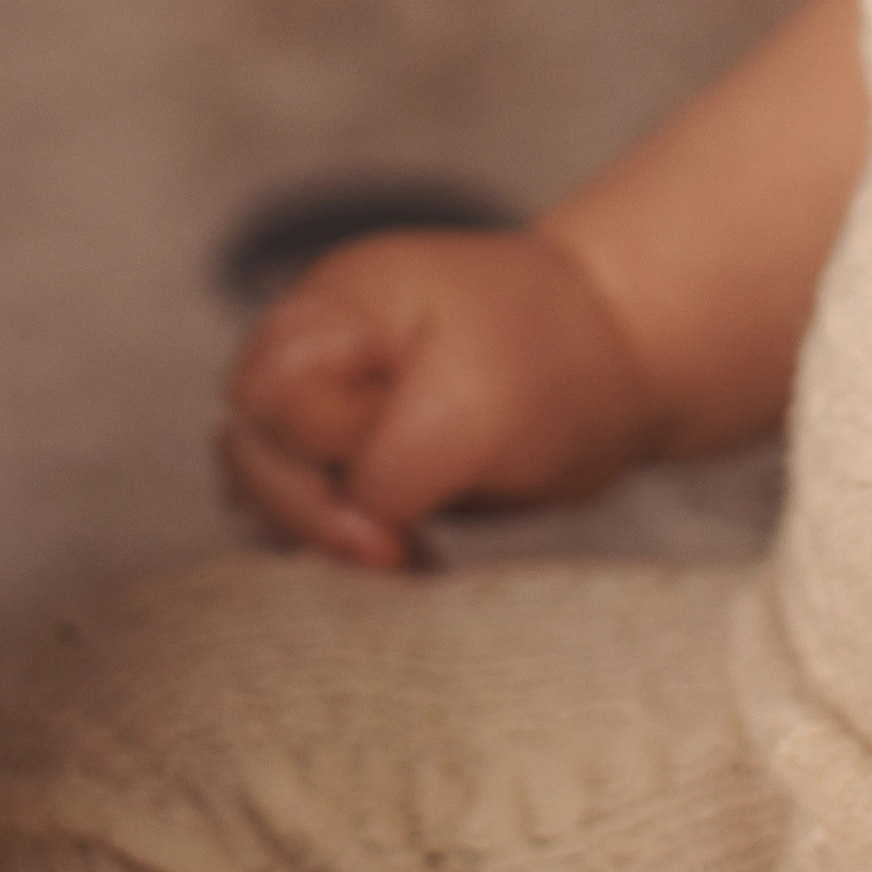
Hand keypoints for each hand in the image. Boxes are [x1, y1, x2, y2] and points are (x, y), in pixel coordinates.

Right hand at [214, 228, 670, 570]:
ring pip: (268, 485)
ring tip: (404, 559)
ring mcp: (333, 400)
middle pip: (250, 446)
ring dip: (324, 537)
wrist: (620, 361)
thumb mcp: (473, 410)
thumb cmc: (553, 363)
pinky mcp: (359, 452)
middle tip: (395, 550)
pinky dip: (346, 546)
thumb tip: (350, 532)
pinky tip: (404, 562)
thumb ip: (389, 468)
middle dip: (312, 512)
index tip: (384, 511)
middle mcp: (315, 350)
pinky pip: (312, 507)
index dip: (312, 456)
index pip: (267, 394)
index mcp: (334, 309)